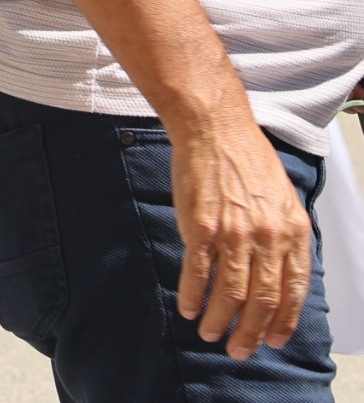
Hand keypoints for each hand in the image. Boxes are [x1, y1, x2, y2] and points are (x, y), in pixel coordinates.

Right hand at [171, 109, 313, 357]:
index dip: (283, 320)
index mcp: (293, 231)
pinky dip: (192, 294)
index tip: (273, 339)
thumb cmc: (247, 160)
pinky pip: (198, 271)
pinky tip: (186, 307)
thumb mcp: (282, 199)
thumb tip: (280, 272)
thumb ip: (284, 236)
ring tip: (210, 334)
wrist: (214, 129)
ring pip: (231, 292)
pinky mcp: (201, 226)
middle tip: (241, 350)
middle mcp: (268, 237)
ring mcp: (234, 233)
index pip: (292, 290)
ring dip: (220, 320)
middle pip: (262, 299)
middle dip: (251, 331)